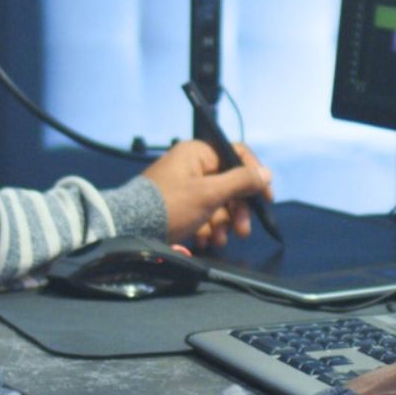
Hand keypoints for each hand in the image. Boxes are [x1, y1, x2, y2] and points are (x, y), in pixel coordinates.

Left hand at [140, 138, 273, 251]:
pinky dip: (205, 228)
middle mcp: (191, 166)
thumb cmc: (171, 206)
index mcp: (198, 153)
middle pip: (229, 184)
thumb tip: (266, 174)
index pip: (237, 155)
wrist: (129, 229)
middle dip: (236, 211)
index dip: (255, 176)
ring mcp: (184, 186)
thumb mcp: (209, 193)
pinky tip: (201, 241)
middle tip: (242, 232)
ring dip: (221, 224)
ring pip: (216, 203)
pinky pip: (201, 214)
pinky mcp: (177, 206)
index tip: (265, 199)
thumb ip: (240, 182)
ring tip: (216, 240)